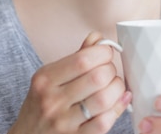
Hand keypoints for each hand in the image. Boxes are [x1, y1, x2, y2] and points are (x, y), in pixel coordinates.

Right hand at [8, 32, 131, 133]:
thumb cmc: (41, 104)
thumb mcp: (49, 78)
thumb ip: (76, 57)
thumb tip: (98, 38)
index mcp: (45, 79)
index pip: (83, 59)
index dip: (104, 52)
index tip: (107, 53)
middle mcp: (52, 100)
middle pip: (98, 77)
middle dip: (112, 70)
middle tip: (110, 71)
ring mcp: (63, 122)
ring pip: (104, 99)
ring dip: (117, 89)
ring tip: (114, 86)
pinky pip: (104, 122)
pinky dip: (118, 108)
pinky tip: (119, 101)